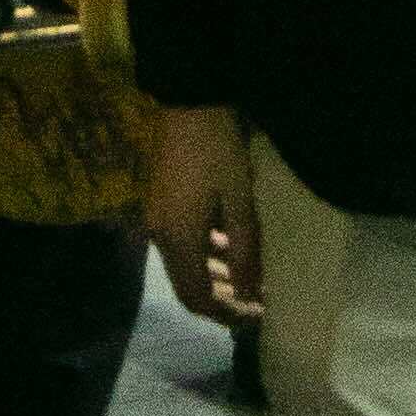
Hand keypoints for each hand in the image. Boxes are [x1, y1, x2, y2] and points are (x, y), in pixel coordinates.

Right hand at [145, 102, 262, 327]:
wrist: (189, 100)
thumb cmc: (218, 151)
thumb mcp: (239, 201)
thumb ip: (244, 252)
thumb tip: (248, 294)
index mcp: (177, 239)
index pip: (196, 297)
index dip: (226, 313)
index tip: (257, 315)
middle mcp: (161, 234)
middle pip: (187, 284)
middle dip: (222, 299)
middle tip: (257, 301)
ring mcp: (158, 216)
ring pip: (185, 263)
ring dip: (215, 275)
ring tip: (250, 276)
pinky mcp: (162, 201)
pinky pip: (183, 242)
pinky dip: (206, 252)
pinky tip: (231, 245)